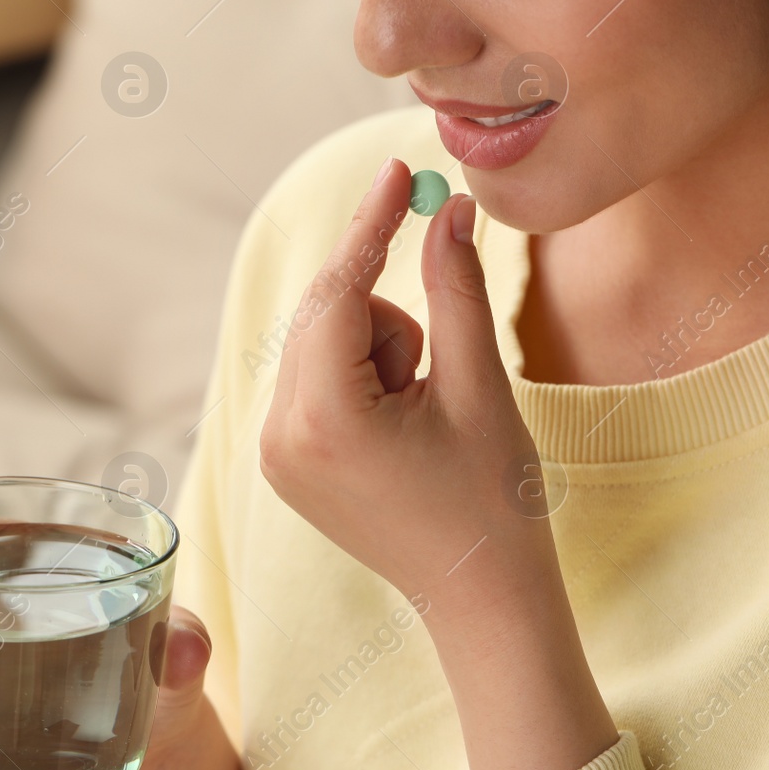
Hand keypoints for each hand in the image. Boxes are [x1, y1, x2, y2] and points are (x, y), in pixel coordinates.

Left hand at [258, 156, 554, 615]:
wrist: (481, 600)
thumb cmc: (493, 501)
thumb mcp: (479, 386)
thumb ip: (456, 289)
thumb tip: (449, 209)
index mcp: (323, 419)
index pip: (338, 290)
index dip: (373, 224)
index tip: (400, 169)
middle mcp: (279, 436)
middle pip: (328, 314)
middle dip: (392, 322)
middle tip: (438, 371)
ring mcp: (274, 454)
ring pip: (326, 343)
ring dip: (383, 353)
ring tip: (426, 418)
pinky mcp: (284, 463)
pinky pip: (318, 378)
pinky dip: (364, 378)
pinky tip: (404, 427)